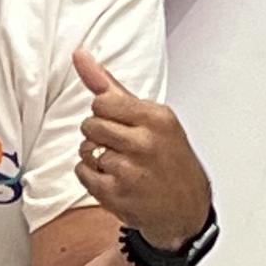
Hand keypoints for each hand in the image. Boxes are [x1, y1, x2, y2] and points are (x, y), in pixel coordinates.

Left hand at [71, 51, 212, 248]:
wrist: (185, 210)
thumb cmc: (169, 160)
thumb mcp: (152, 117)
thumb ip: (111, 86)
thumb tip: (80, 55)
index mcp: (156, 118)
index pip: (102, 102)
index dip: (106, 114)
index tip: (123, 124)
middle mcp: (144, 142)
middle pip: (90, 125)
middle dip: (100, 135)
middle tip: (123, 147)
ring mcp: (129, 169)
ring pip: (85, 149)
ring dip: (96, 156)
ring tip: (120, 164)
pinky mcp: (115, 193)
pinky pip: (82, 172)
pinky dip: (92, 176)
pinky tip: (114, 179)